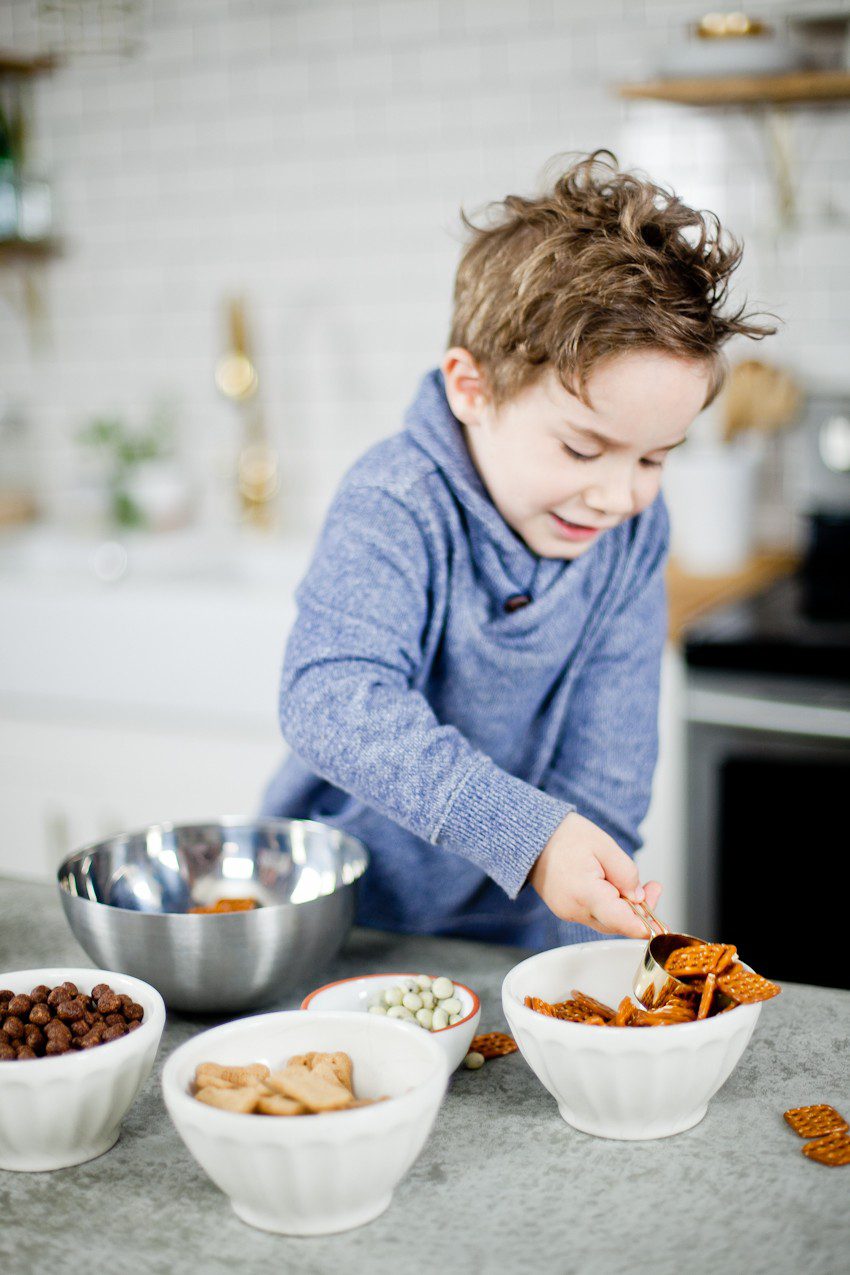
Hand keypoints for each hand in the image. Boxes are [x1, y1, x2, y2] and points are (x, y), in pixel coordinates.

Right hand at [529, 811, 661, 937]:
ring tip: (631, 882)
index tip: (660, 927)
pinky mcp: (566, 910)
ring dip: (623, 907)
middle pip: (616, 924)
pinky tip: (611, 886)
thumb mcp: (604, 845)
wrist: (534, 838)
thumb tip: (639, 897)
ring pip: (606, 921)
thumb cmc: (565, 837)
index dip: (644, 926)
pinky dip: (608, 906)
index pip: (621, 922)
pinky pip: (594, 915)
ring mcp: (568, 912)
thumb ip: (626, 873)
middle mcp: (574, 909)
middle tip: (653, 887)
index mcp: (585, 893)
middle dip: (639, 910)